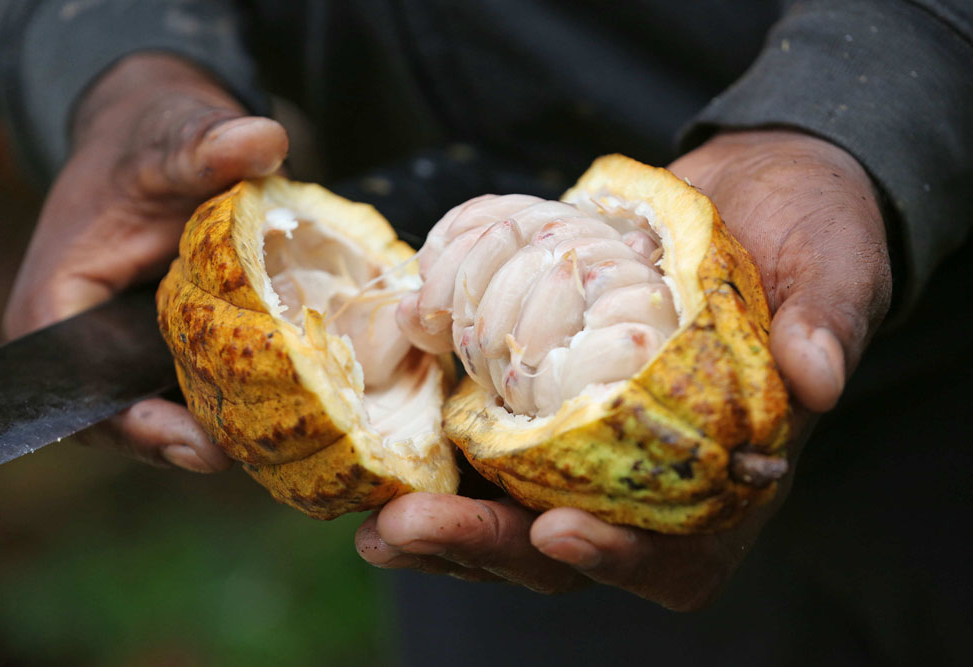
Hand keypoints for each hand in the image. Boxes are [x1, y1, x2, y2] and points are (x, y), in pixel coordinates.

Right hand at [4, 54, 288, 471]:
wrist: (163, 139)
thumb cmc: (152, 140)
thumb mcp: (174, 137)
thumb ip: (206, 144)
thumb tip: (261, 142)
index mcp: (58, 305)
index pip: (82, 388)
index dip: (137, 427)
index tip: (201, 445)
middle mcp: (85, 342)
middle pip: (126, 418)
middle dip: (187, 441)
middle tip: (256, 455)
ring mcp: (127, 350)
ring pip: (164, 413)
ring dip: (215, 428)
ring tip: (277, 443)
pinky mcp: (167, 348)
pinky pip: (193, 389)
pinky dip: (231, 400)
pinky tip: (286, 409)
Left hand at [355, 130, 891, 608]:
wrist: (751, 194)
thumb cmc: (808, 235)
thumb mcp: (834, 267)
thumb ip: (828, 320)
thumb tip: (819, 379)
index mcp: (727, 475)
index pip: (678, 553)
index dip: (623, 558)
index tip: (562, 530)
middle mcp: (651, 475)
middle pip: (570, 544)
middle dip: (491, 546)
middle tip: (411, 529)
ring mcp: (589, 443)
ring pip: (514, 514)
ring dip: (445, 526)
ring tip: (376, 526)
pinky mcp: (543, 400)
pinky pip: (487, 449)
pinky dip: (436, 461)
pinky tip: (380, 462)